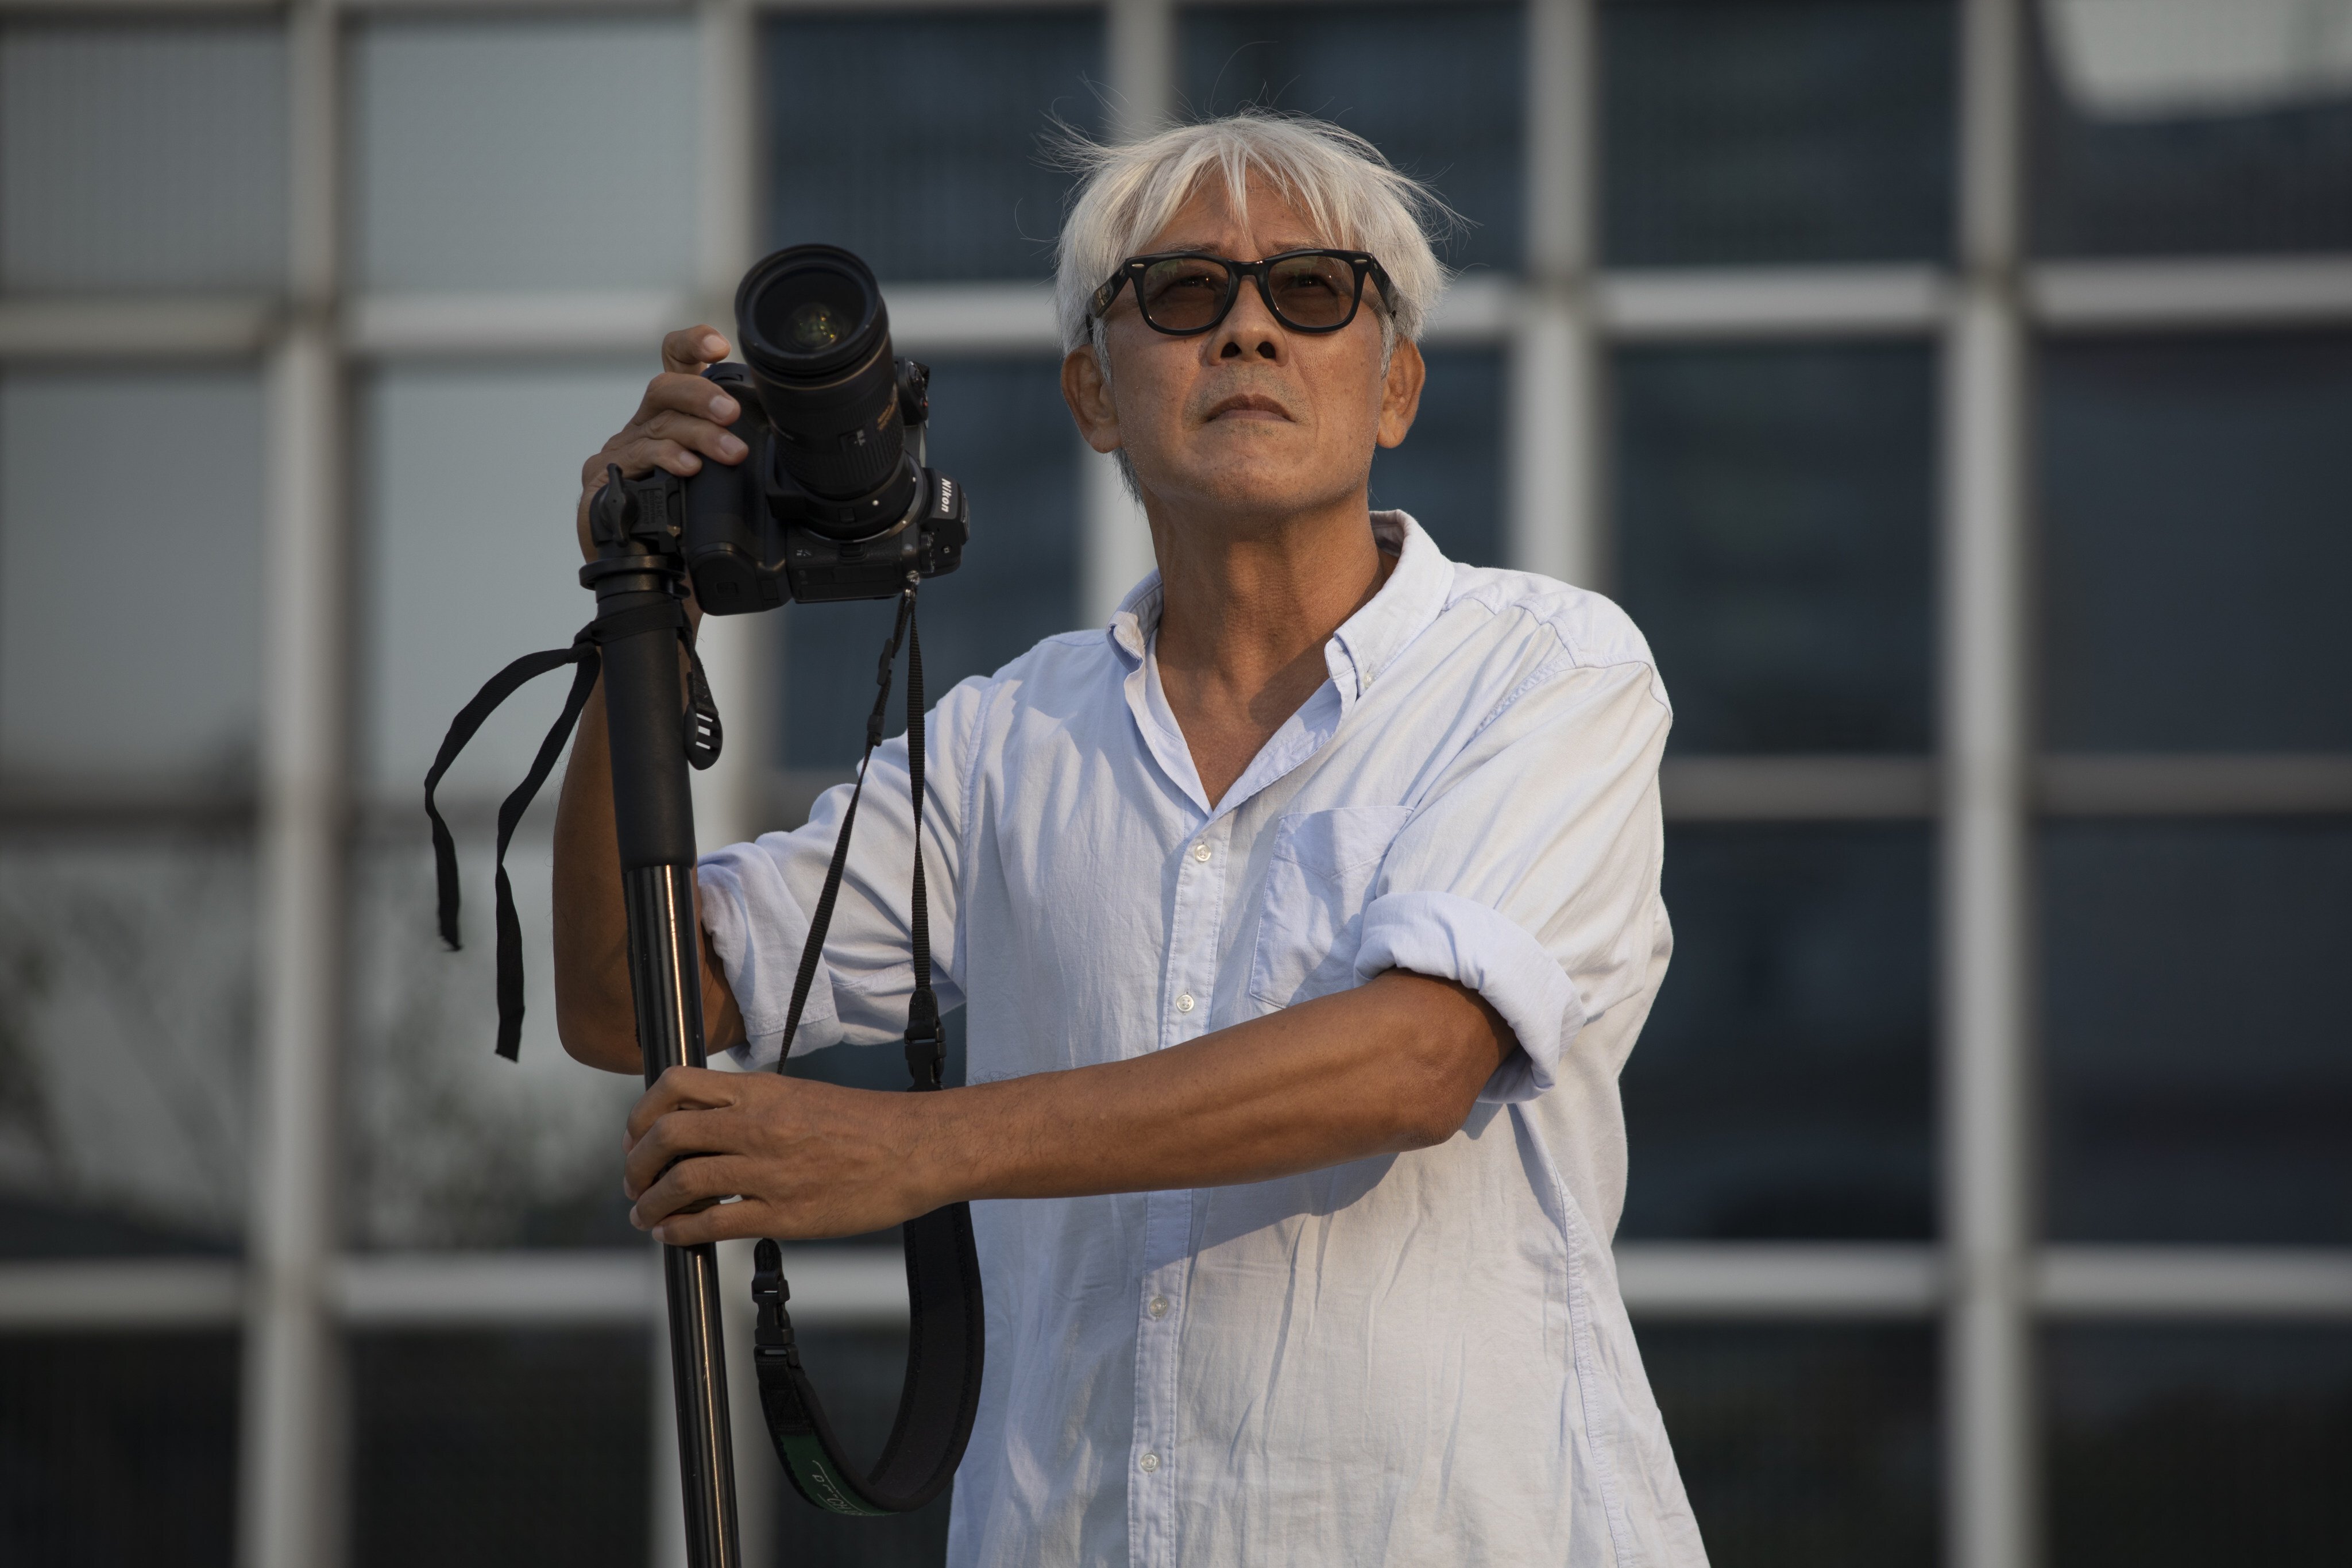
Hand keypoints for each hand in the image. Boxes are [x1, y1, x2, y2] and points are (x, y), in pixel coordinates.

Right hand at [575, 326, 748, 562]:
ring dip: (699, 434)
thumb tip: (786, 448)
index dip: (693, 344)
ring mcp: (622, 451)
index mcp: (672, 418)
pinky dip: (667, 459)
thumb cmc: (691, 528)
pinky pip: (637, 459)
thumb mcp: (721, 485)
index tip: (720, 345)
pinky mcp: (602, 478)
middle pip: (664, 388)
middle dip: (701, 394)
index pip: (676, 364)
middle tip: (732, 413)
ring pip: (660, 424)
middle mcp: (644, 427)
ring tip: (731, 452)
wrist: (652, 579)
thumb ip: (737, 455)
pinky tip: (688, 467)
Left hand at [622, 1065, 940, 1244]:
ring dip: (650, 1203)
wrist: (916, 1149)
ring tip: (645, 1215)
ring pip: (682, 1182)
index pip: (676, 1086)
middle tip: (633, 1181)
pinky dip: (680, 1231)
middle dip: (636, 1164)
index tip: (637, 1136)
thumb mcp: (800, 1096)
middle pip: (667, 1136)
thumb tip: (706, 1126)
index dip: (642, 1113)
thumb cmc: (866, 1123)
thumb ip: (753, 1106)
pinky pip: (713, 1223)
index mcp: (760, 1091)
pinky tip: (674, 1236)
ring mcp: (769, 1170)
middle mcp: (757, 1125)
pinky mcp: (784, 1213)